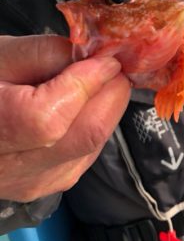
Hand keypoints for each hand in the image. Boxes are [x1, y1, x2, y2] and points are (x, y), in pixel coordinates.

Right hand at [0, 35, 130, 201]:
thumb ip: (45, 52)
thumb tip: (93, 56)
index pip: (47, 119)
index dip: (86, 86)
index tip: (107, 60)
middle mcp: (6, 169)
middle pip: (81, 138)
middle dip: (111, 96)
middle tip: (116, 68)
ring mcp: (28, 184)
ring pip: (91, 148)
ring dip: (107, 111)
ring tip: (99, 83)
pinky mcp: (44, 187)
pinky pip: (85, 156)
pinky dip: (95, 127)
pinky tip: (85, 107)